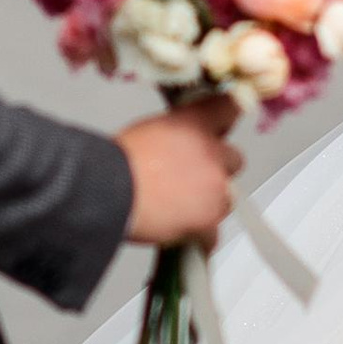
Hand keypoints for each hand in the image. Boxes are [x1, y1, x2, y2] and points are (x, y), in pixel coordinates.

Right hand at [120, 96, 241, 246]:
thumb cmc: (116, 162)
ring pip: (227, 198)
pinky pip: (214, 232)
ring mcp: (215, 187)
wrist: (108, 192)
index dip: (226, 119)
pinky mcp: (209, 219)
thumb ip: (177, 135)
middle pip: (234, 160)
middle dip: (217, 169)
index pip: (229, 108)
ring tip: (181, 208)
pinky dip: (201, 235)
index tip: (222, 127)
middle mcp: (211, 152)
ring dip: (210, 202)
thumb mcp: (148, 131)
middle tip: (193, 178)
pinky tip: (183, 232)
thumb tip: (181, 146)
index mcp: (194, 124)